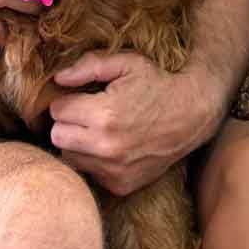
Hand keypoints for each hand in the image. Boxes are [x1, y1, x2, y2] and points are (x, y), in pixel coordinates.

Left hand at [48, 52, 216, 196]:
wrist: (191, 115)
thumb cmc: (157, 84)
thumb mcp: (126, 64)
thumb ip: (88, 66)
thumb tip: (57, 79)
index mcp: (104, 114)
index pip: (57, 111)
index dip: (67, 101)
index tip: (81, 98)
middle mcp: (106, 146)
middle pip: (57, 136)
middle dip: (67, 123)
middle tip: (86, 114)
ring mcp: (113, 170)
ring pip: (69, 157)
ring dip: (77, 144)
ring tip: (98, 130)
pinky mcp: (120, 185)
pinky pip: (90, 173)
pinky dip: (94, 161)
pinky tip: (111, 147)